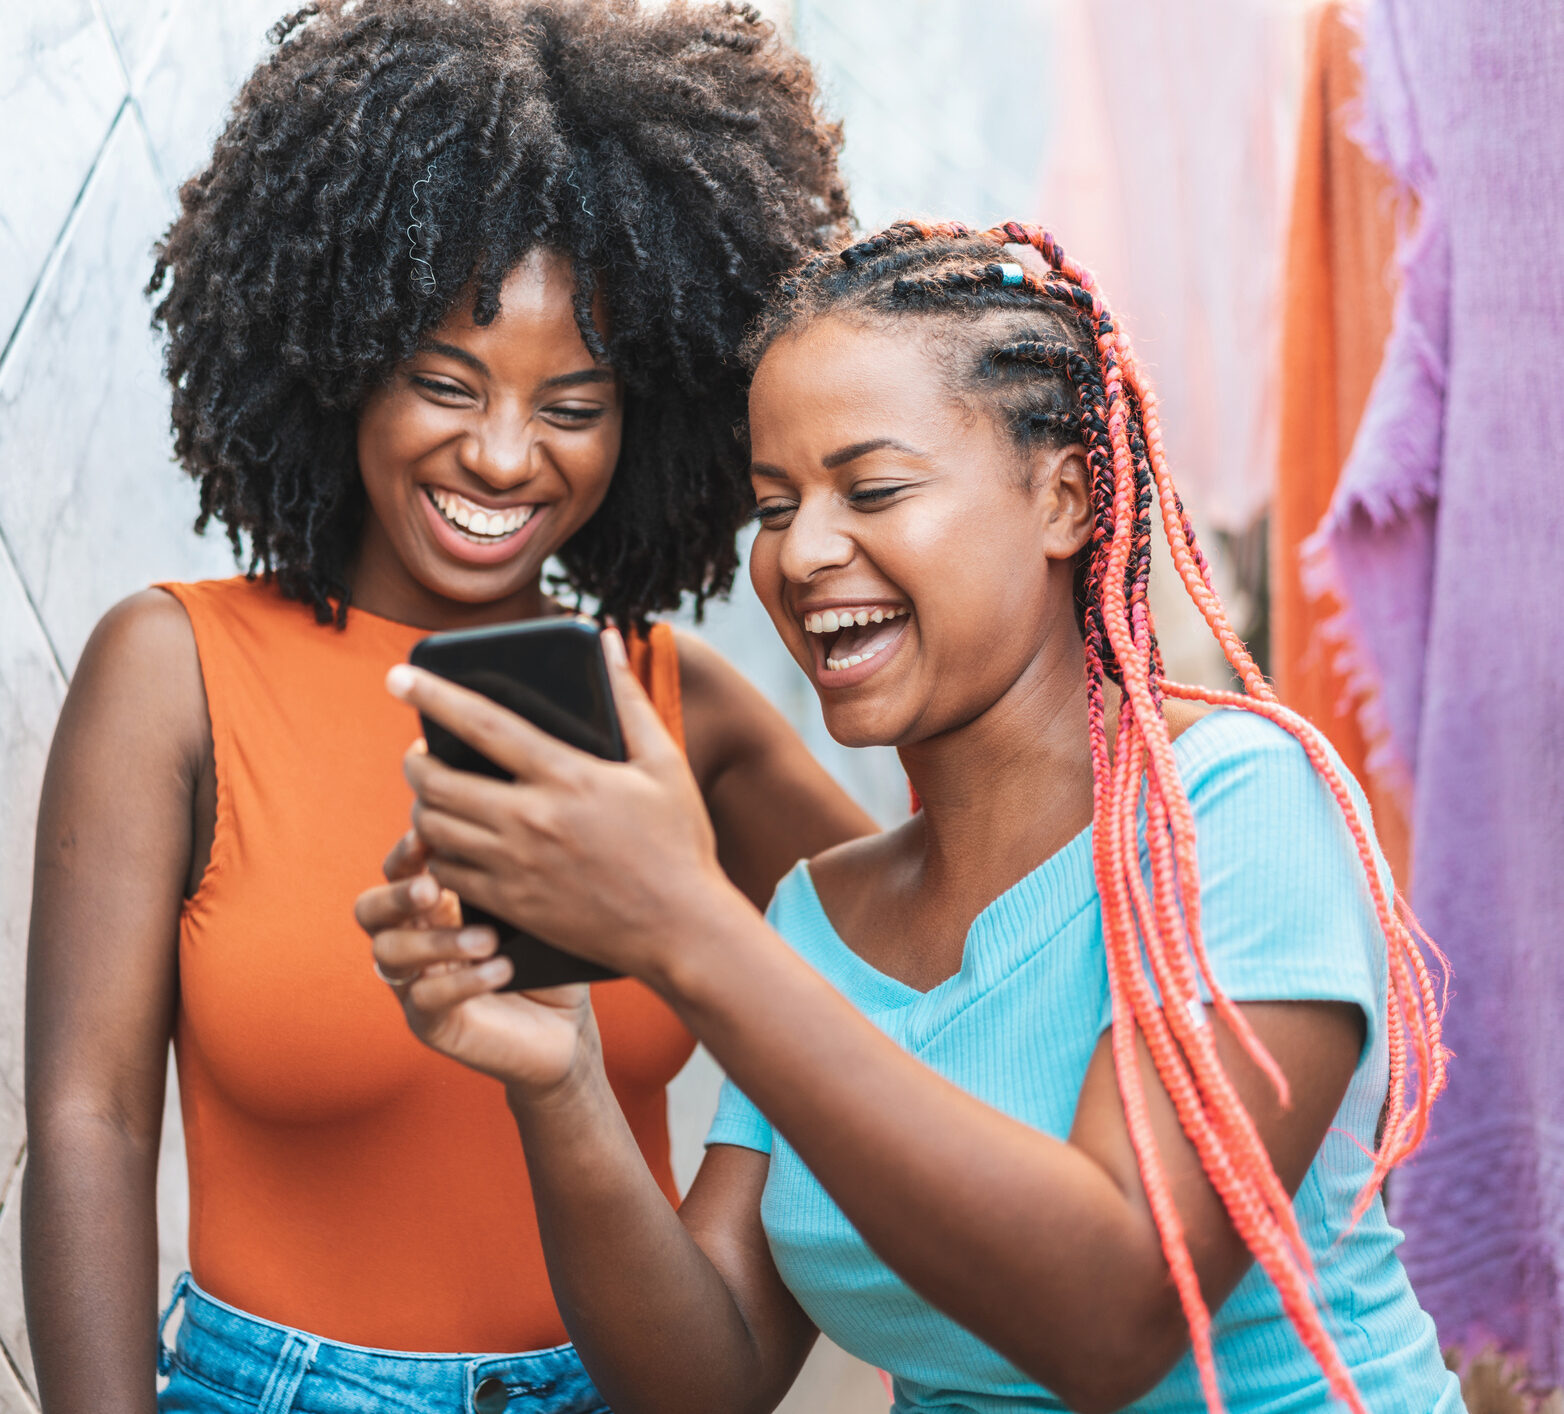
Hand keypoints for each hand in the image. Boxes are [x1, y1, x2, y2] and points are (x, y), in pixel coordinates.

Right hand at [354, 849, 597, 1099]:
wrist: (563, 1029)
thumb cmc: (546, 961)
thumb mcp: (529, 914)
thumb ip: (504, 884)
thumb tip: (501, 845)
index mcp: (433, 907)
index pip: (398, 870)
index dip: (405, 852)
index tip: (427, 835)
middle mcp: (414, 941)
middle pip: (370, 909)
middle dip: (396, 894)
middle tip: (432, 888)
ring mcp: (415, 984)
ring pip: (390, 953)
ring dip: (436, 941)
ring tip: (488, 940)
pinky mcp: (430, 1024)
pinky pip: (425, 999)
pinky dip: (461, 982)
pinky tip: (499, 970)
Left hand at [384, 628, 749, 987]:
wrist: (682, 929)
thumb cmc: (678, 842)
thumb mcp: (665, 764)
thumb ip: (630, 699)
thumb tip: (609, 640)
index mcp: (568, 777)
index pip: (483, 724)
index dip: (434, 695)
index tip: (399, 675)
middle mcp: (533, 820)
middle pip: (439, 781)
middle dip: (416, 760)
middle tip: (418, 752)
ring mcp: (517, 867)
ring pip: (434, 829)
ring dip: (423, 806)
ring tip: (433, 795)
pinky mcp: (512, 906)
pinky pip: (449, 875)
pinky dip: (439, 854)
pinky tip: (451, 845)